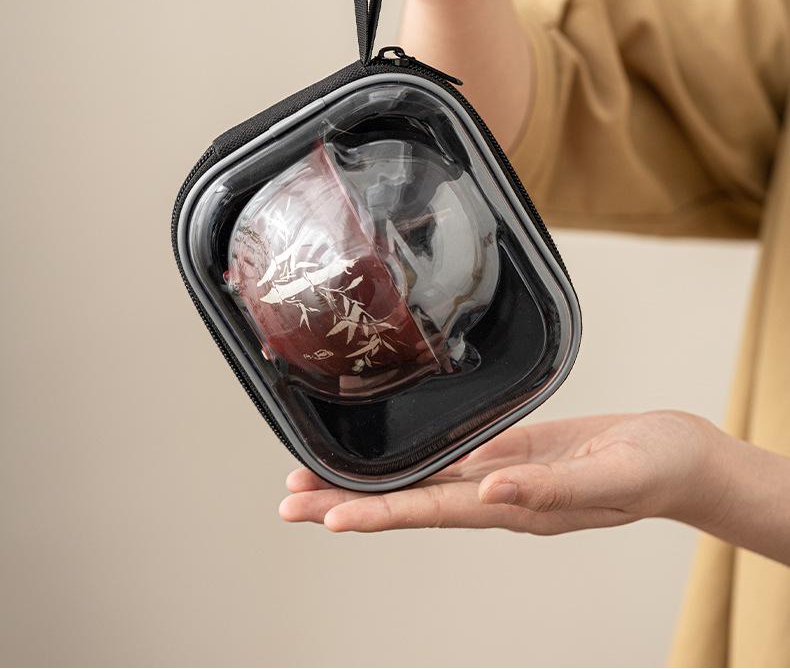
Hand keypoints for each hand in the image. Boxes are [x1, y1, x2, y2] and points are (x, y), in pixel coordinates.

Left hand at [279, 410, 723, 533]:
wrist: (677, 455)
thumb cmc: (651, 468)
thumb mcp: (606, 477)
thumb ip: (548, 488)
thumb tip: (487, 491)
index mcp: (516, 508)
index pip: (432, 513)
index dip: (378, 514)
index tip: (326, 519)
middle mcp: (496, 495)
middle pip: (410, 501)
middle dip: (347, 504)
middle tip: (288, 504)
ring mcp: (501, 472)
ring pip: (421, 479)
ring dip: (367, 484)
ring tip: (312, 485)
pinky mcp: (510, 447)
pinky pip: (451, 455)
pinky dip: (411, 457)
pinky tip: (384, 456)